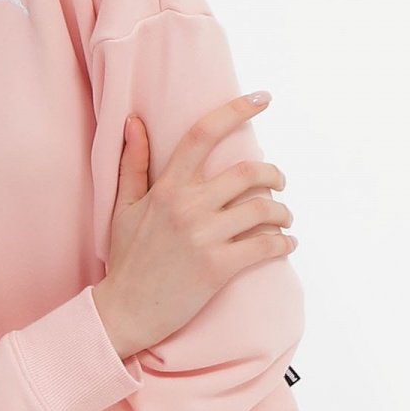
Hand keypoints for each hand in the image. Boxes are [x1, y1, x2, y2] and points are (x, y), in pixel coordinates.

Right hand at [91, 92, 297, 361]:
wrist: (124, 312)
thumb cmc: (127, 260)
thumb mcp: (124, 208)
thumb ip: (133, 164)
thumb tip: (134, 121)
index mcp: (167, 188)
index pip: (203, 134)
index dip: (235, 110)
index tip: (262, 99)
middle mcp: (188, 207)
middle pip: (249, 173)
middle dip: (274, 175)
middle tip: (279, 183)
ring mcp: (204, 238)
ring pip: (263, 210)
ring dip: (282, 212)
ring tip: (283, 218)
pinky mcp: (218, 269)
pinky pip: (265, 247)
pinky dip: (283, 243)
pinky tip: (286, 244)